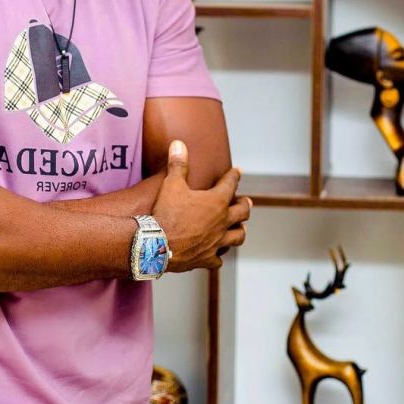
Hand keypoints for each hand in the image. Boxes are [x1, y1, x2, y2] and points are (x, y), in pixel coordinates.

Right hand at [151, 140, 250, 272]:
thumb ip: (178, 164)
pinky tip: (216, 254)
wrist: (157, 244)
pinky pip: (218, 259)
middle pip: (242, 212)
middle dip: (245, 205)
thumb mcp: (171, 184)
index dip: (234, 176)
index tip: (238, 172)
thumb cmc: (166, 213)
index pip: (231, 184)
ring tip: (241, 228)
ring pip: (237, 236)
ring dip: (240, 230)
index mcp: (216, 202)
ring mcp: (216, 242)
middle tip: (246, 202)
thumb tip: (179, 144)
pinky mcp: (207, 258)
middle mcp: (221, 222)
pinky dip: (218, 256)